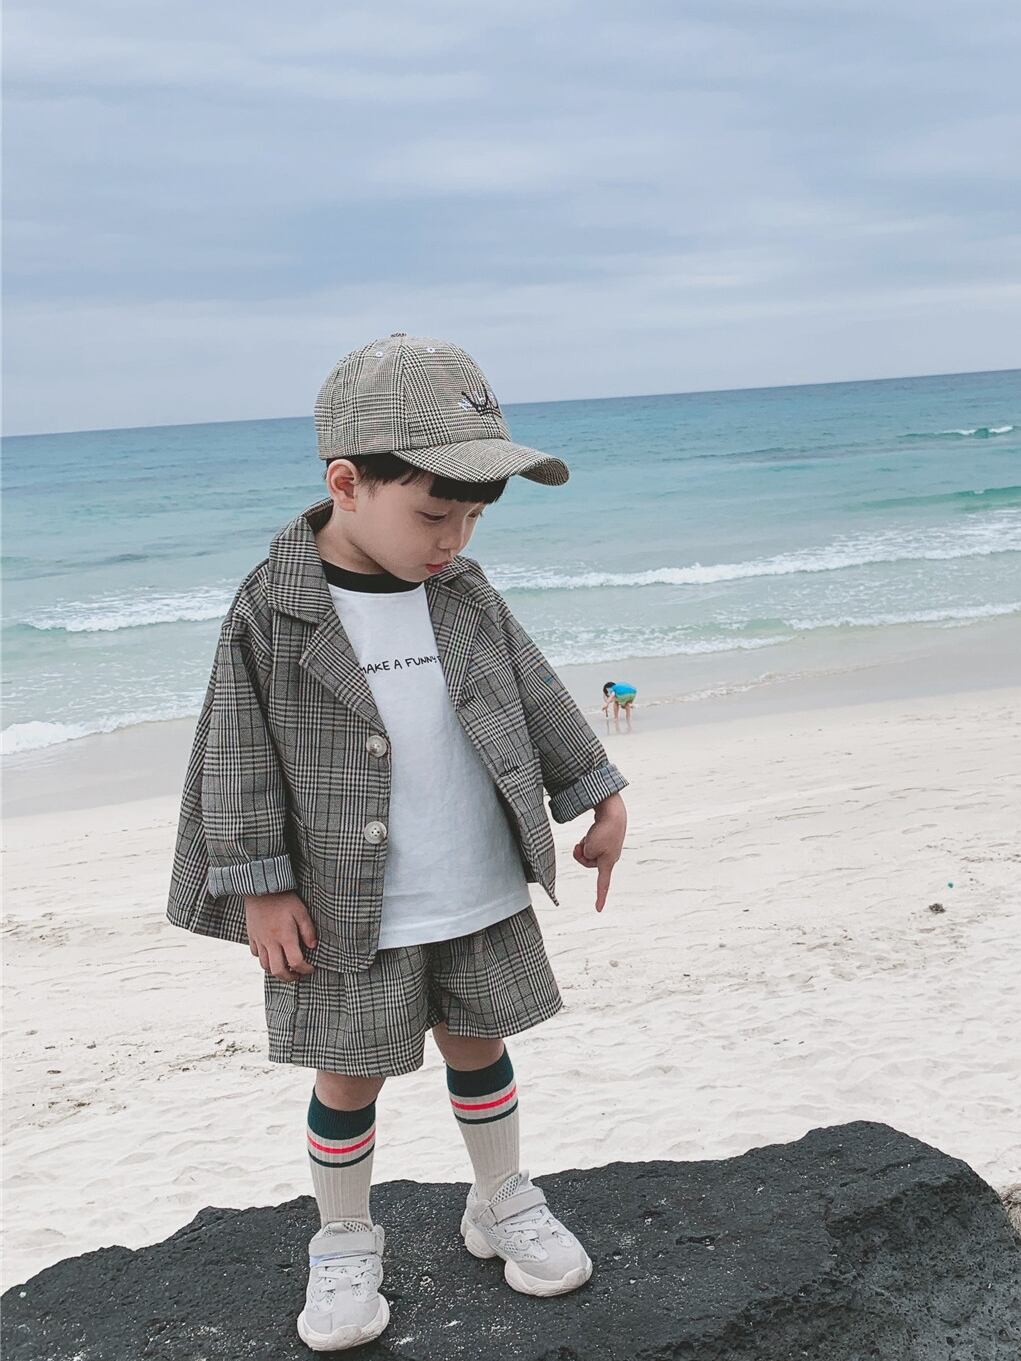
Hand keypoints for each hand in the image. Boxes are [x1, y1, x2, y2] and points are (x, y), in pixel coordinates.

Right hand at [244, 891, 317, 980]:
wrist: (261, 888)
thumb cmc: (284, 899)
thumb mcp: (301, 912)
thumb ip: (308, 931)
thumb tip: (313, 947)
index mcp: (285, 937)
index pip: (296, 962)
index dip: (305, 969)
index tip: (311, 968)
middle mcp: (271, 942)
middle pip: (278, 971)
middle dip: (289, 978)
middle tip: (297, 975)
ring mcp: (259, 940)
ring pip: (265, 965)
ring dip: (276, 970)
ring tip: (285, 966)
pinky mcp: (251, 936)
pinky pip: (256, 954)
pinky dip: (264, 958)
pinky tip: (271, 953)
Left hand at [572, 793, 626, 911]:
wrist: (614, 809)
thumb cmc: (603, 829)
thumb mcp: (590, 847)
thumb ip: (586, 855)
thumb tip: (587, 850)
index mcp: (609, 862)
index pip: (603, 884)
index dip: (600, 897)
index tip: (598, 909)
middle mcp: (611, 856)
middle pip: (588, 862)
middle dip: (581, 854)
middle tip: (579, 844)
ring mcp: (609, 846)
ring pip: (589, 851)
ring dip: (585, 844)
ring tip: (588, 834)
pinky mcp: (607, 837)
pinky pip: (592, 842)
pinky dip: (588, 837)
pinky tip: (592, 830)